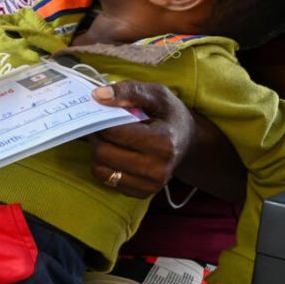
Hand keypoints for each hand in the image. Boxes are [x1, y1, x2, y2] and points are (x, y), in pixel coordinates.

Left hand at [89, 80, 194, 197]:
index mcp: (163, 142)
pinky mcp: (142, 193)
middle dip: (97, 136)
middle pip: (104, 152)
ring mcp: (151, 184)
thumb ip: (129, 91)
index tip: (102, 113)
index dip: (101, 120)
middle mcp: (158, 168)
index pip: (114, 132)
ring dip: (98, 152)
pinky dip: (105, 166)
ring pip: (101, 169)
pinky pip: (107, 180)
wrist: (187, 141)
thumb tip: (98, 95)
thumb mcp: (156, 94)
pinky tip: (117, 153)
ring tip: (109, 139)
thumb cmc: (169, 115)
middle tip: (102, 126)